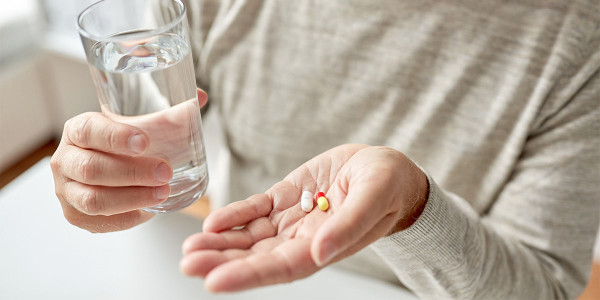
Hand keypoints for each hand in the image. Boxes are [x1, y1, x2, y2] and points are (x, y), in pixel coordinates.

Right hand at [50, 89, 206, 231]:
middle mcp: (65, 160)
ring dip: (132, 198)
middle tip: (165, 172)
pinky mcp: (75, 215)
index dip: (115, 137)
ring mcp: (66, 190)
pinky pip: (99, 221)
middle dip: (132, 173)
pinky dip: (126, 217)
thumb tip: (201, 97)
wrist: (102, 169)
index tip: (144, 142)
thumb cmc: (124, 145)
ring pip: (94, 199)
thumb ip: (169, 113)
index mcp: (78, 130)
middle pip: (92, 169)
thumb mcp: (140, 126)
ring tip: (162, 193)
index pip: (89, 130)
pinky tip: (148, 211)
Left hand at [180, 144, 428, 291]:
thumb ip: (348, 224)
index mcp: (323, 246)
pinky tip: (213, 220)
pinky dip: (234, 214)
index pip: (280, 268)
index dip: (247, 275)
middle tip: (188, 262)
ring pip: (249, 236)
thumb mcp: (373, 197)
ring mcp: (291, 218)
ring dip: (220, 242)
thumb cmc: (387, 185)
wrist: (385, 169)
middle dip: (221, 261)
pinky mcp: (284, 197)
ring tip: (189, 246)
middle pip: (256, 256)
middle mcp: (302, 239)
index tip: (214, 281)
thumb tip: (320, 252)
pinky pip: (255, 209)